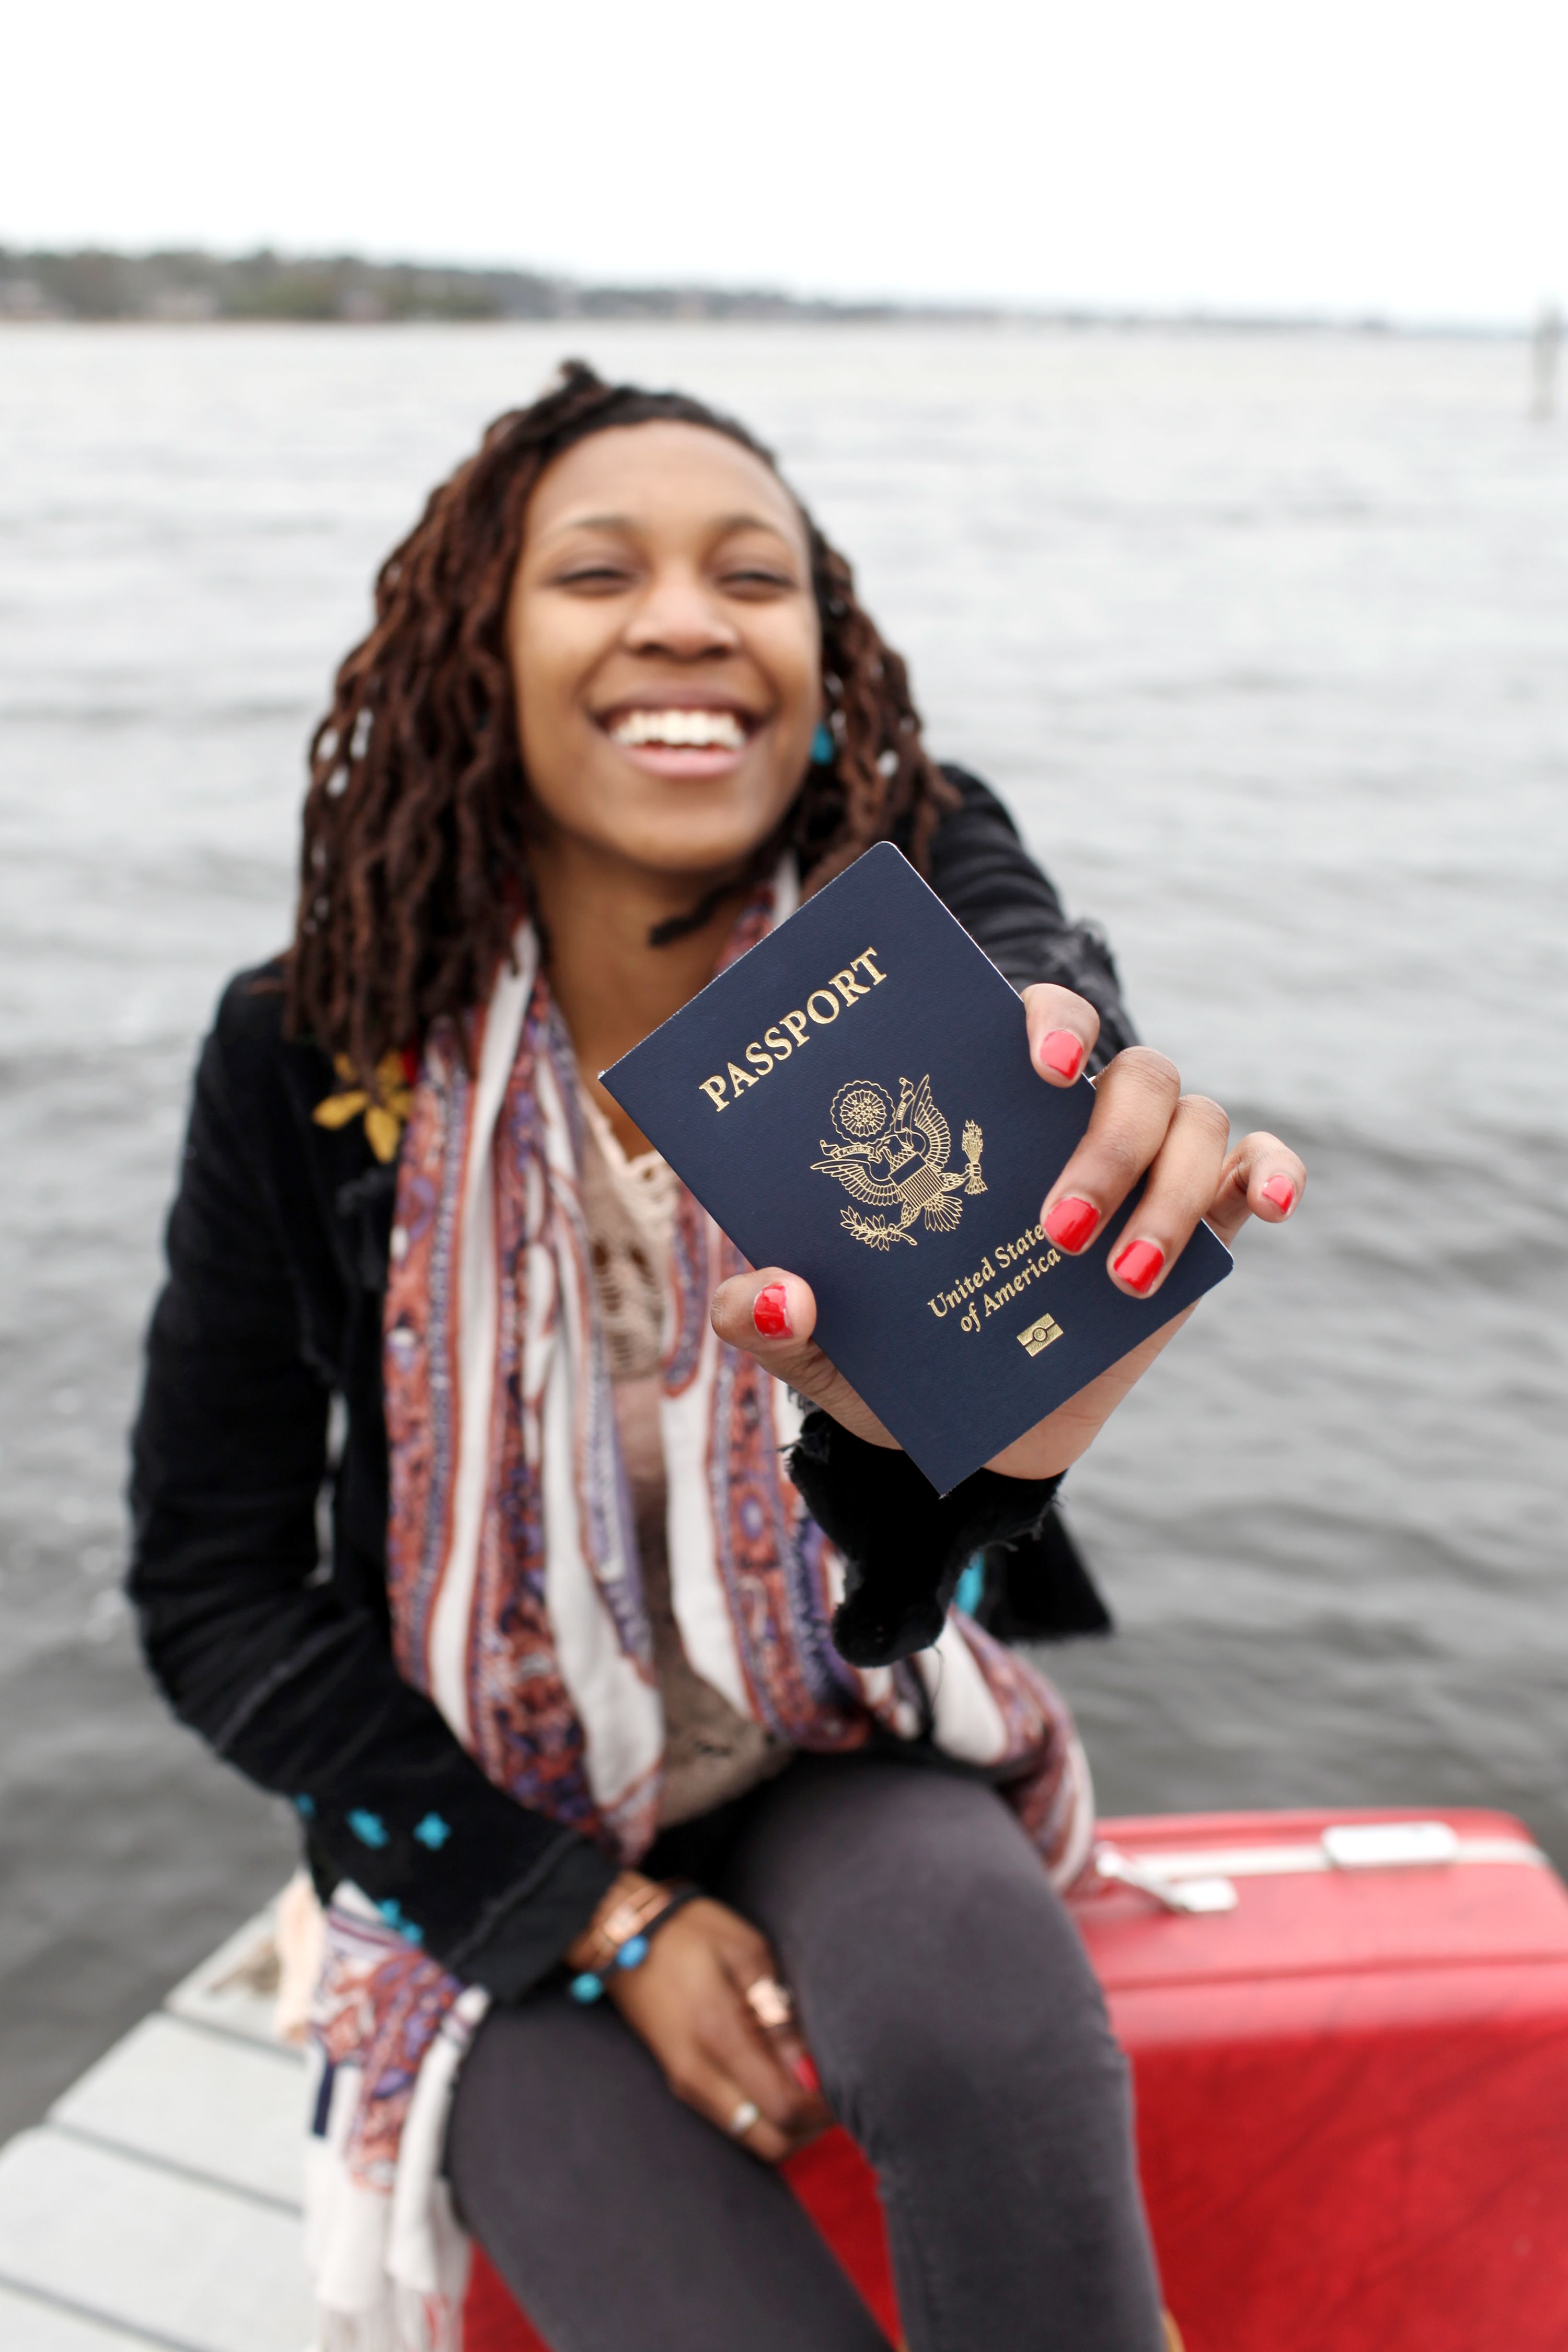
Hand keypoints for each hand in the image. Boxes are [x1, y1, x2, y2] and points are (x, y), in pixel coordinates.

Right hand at [605, 1896, 830, 2162]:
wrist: (623, 1936)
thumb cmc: (691, 1932)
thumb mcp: (746, 1952)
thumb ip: (777, 2013)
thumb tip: (809, 2068)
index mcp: (718, 2036)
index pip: (782, 2106)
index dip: (821, 2107)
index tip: (843, 2085)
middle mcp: (698, 2074)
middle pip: (770, 2143)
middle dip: (809, 2129)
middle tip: (830, 2094)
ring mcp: (684, 2083)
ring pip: (751, 2139)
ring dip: (788, 2126)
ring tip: (808, 2086)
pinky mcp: (679, 2082)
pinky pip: (732, 2122)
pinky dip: (764, 2116)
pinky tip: (778, 2081)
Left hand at [711, 982, 1303, 1480]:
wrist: (957, 1439)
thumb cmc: (888, 1359)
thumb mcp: (814, 1347)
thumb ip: (767, 1317)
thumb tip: (767, 1291)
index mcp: (984, 1113)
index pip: (1032, 1019)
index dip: (1045, 1019)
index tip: (1035, 1063)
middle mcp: (1071, 1122)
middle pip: (1130, 1071)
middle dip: (1105, 1142)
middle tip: (1053, 1225)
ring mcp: (1143, 1169)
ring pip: (1196, 1119)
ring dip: (1170, 1193)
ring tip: (1113, 1279)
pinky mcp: (1201, 1226)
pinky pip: (1255, 1167)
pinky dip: (1273, 1171)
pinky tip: (1268, 1208)